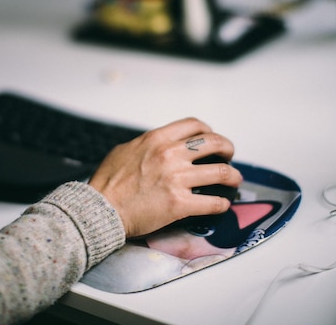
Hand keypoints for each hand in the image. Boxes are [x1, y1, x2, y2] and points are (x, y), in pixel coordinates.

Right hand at [89, 117, 242, 236]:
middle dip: (228, 149)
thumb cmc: (108, 183)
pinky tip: (222, 204)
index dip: (209, 131)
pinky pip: (213, 202)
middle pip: (215, 143)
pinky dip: (221, 204)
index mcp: (158, 139)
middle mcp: (171, 155)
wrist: (101, 209)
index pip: (195, 126)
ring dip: (233, 177)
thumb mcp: (125, 150)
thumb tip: (159, 146)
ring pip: (222, 173)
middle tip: (229, 157)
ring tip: (234, 181)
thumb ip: (147, 145)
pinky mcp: (180, 204)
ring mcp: (178, 179)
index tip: (211, 140)